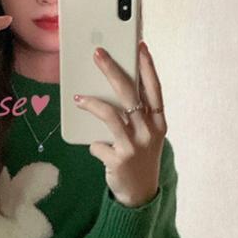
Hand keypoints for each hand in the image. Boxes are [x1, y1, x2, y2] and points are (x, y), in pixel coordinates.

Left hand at [74, 41, 167, 207]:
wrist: (140, 193)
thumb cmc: (140, 156)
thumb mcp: (146, 134)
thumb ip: (135, 114)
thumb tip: (111, 87)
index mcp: (159, 121)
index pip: (154, 87)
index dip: (147, 66)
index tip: (138, 45)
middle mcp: (150, 131)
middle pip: (130, 94)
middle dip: (112, 70)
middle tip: (98, 54)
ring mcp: (135, 146)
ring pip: (110, 115)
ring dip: (91, 103)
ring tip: (78, 97)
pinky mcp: (119, 160)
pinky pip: (99, 144)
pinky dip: (94, 144)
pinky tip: (95, 146)